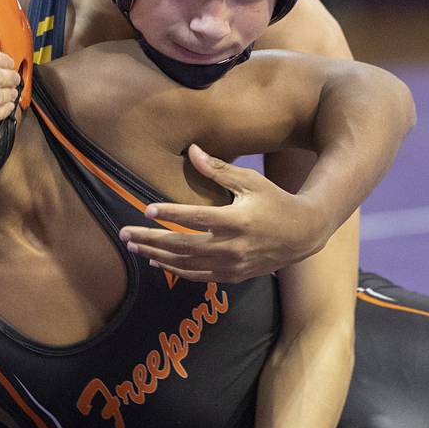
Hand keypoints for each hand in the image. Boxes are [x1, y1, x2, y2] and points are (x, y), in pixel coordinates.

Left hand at [119, 145, 326, 282]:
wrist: (303, 234)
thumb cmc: (275, 201)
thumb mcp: (250, 181)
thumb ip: (219, 169)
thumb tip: (192, 151)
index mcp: (237, 220)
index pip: (196, 218)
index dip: (170, 213)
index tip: (146, 210)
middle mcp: (233, 247)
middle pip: (183, 245)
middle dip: (151, 240)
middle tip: (124, 235)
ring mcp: (232, 266)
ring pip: (187, 265)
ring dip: (157, 257)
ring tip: (134, 248)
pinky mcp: (233, 276)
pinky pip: (198, 276)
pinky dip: (176, 270)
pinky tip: (158, 262)